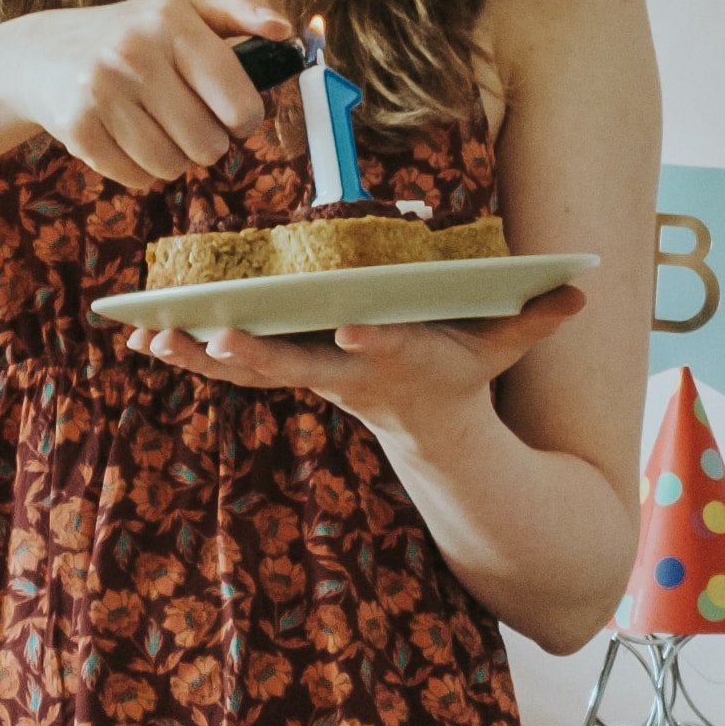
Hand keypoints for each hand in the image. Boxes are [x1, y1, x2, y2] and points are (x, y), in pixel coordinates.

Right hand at [0, 0, 293, 190]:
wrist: (42, 55)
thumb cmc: (131, 33)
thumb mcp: (182, 9)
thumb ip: (239, 11)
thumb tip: (285, 28)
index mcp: (172, 22)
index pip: (239, 103)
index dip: (244, 118)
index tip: (231, 112)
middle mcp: (135, 54)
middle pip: (209, 145)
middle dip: (207, 141)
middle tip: (187, 121)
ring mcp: (102, 93)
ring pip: (173, 167)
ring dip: (173, 158)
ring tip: (155, 128)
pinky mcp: (78, 129)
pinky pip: (137, 179)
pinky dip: (140, 170)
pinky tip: (126, 139)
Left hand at [136, 283, 590, 443]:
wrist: (430, 434)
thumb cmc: (463, 374)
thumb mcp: (503, 349)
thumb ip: (537, 317)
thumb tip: (583, 291)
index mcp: (397, 361)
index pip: (381, 348)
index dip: (369, 340)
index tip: (350, 329)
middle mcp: (344, 373)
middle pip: (293, 366)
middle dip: (255, 354)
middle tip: (213, 337)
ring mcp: (308, 377)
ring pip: (245, 370)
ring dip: (195, 355)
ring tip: (148, 337)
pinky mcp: (284, 373)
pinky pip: (226, 367)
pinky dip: (184, 352)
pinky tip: (141, 337)